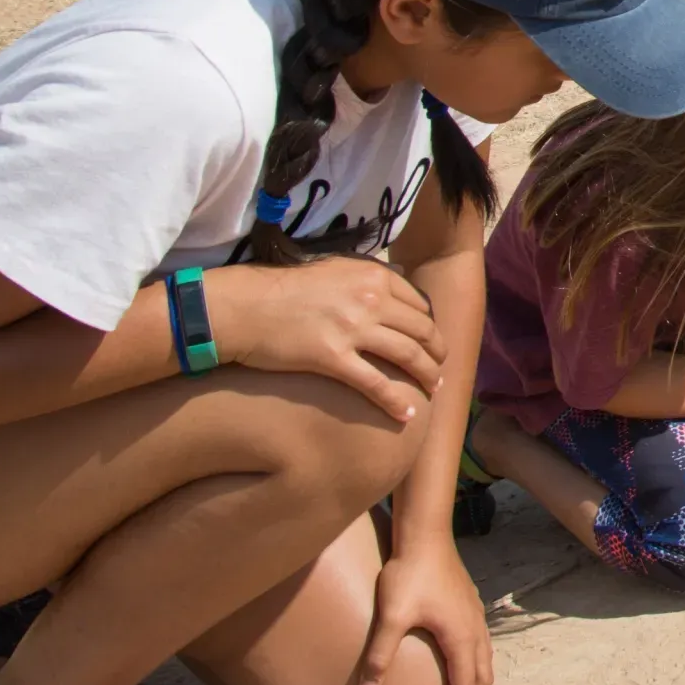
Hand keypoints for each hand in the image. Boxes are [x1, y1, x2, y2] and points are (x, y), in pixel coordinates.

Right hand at [219, 256, 446, 421]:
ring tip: (432, 390)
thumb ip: (366, 278)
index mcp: (373, 276)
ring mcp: (353, 328)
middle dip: (437, 353)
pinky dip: (396, 401)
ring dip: (427, 376)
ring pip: (408, 356)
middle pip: (421, 331)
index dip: (431, 327)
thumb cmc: (284, 289)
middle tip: (440, 369)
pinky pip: (376, 384)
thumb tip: (396, 281)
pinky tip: (406, 415)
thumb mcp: (334, 270)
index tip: (432, 342)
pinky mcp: (332, 357)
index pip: (419, 305)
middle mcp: (370, 299)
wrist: (244, 306)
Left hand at [360, 540, 490, 684]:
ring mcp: (476, 617)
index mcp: (460, 637)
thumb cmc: (409, 573)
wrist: (426, 535)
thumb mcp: (391, 616)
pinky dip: (476, 669)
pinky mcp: (470, 606)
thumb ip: (380, 655)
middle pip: (482, 680)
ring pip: (486, 663)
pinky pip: (482, 647)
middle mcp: (474, 630)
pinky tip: (463, 667)